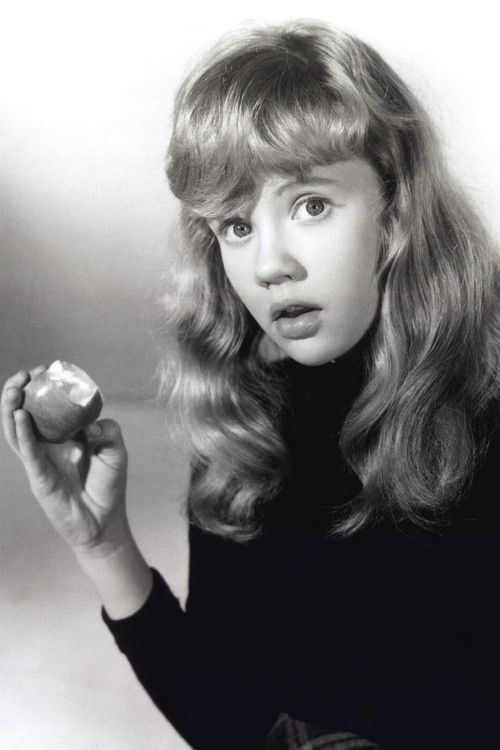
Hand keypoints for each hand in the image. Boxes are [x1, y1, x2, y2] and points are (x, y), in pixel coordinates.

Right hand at [2, 368, 128, 552]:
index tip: (44, 369)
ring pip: (17, 430)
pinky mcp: (38, 476)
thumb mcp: (116, 449)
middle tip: (24, 375)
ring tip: (13, 389)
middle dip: (19, 392)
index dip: (42, 386)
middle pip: (24, 413)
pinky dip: (22, 433)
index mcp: (64, 434)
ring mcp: (40, 459)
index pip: (46, 405)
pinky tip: (20, 415)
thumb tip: (89, 426)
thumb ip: (108, 430)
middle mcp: (47, 444)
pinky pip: (27, 451)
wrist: (104, 520)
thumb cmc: (108, 483)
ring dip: (11, 408)